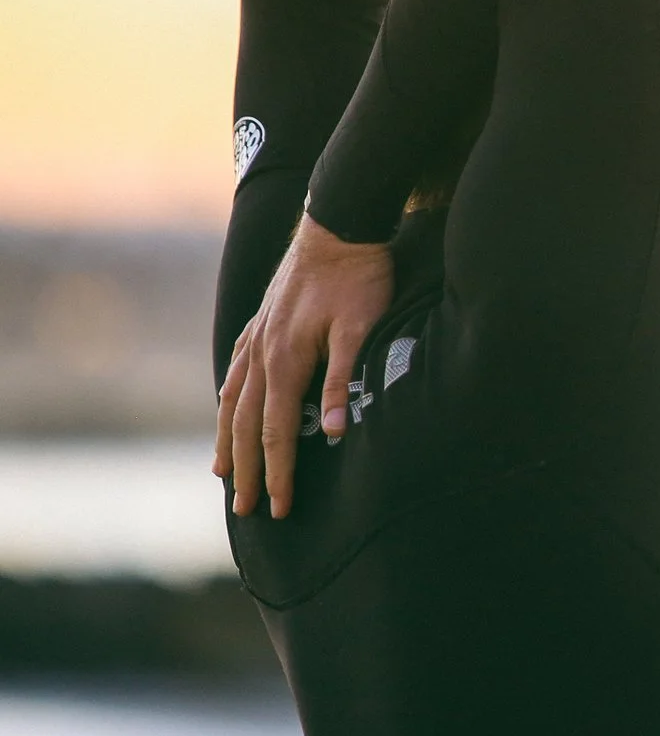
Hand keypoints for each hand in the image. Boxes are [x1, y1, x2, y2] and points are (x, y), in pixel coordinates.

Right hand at [214, 216, 393, 518]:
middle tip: (245, 509)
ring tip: (222, 473)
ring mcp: (256, 337)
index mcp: (286, 359)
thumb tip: (334, 431)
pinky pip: (235, 372)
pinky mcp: (260, 324)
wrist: (339, 226)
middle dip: (246, 470)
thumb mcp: (361, 327)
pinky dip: (228, 400)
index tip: (278, 507)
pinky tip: (227, 410)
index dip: (278, 472)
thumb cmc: (359, 277)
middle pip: (248, 424)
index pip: (278, 431)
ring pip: (233, 401)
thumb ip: (343, 378)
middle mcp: (262, 352)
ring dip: (229, 440)